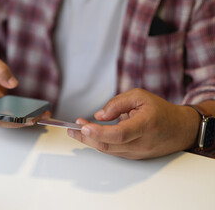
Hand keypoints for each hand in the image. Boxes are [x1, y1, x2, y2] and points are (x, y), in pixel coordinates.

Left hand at [68, 88, 199, 158]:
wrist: (180, 129)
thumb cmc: (160, 111)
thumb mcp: (140, 96)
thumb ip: (118, 103)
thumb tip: (99, 115)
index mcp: (145, 125)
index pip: (119, 134)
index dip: (100, 132)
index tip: (84, 126)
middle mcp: (141, 143)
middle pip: (109, 145)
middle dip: (87, 137)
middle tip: (72, 129)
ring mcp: (137, 152)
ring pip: (109, 150)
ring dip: (90, 141)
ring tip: (76, 131)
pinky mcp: (134, 156)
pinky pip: (113, 151)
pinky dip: (99, 144)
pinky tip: (90, 136)